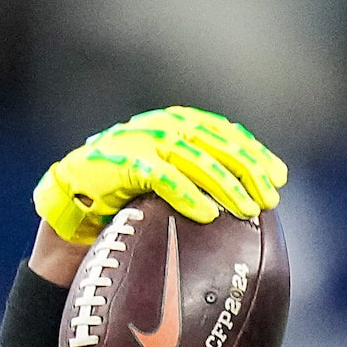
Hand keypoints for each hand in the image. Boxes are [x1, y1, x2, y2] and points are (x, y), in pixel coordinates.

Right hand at [33, 106, 285, 244]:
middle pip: (214, 142)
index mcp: (170, 126)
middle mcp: (155, 127)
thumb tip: (250, 205)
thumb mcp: (165, 193)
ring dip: (225, 183)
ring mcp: (135, 142)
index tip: (279, 177)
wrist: (67, 221)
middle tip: (270, 197)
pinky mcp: (117, 164)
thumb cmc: (120, 211)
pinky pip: (161, 178)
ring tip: (248, 209)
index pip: (221, 132)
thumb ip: (197, 185)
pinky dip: (187, 195)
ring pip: (193, 157)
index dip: (253, 152)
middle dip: (247, 169)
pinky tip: (208, 214)